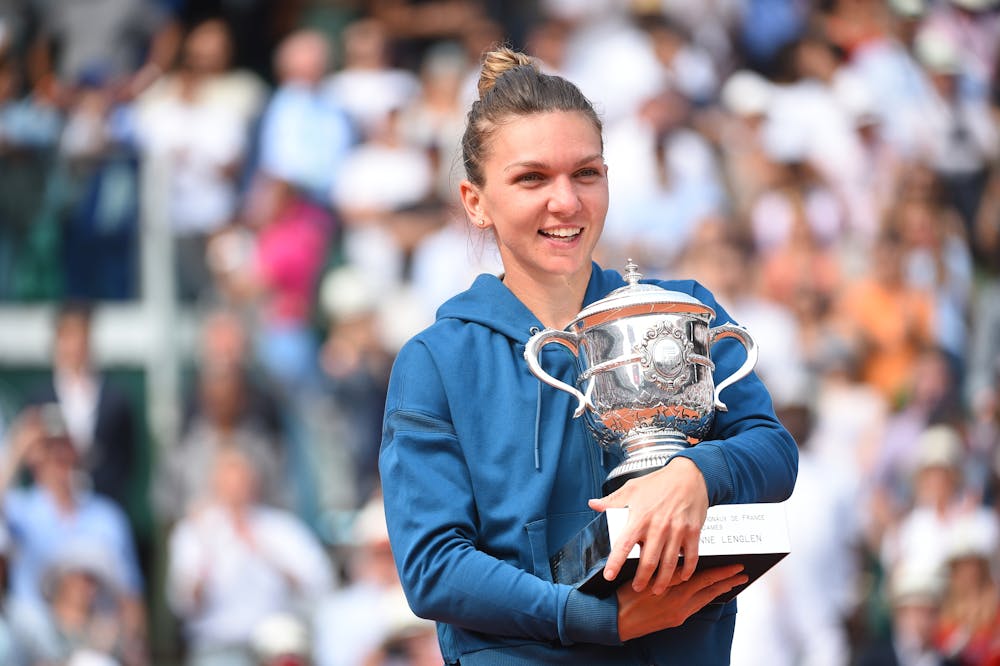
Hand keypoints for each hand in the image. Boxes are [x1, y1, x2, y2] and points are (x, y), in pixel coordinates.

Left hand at [588, 457, 708, 594]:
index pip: (624, 544)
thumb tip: (593, 505)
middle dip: (642, 579)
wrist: (689, 475)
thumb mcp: (632, 488)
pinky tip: (681, 577)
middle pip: (648, 561)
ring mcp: (677, 530)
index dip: (615, 562)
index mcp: (640, 517)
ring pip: (669, 563)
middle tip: (637, 588)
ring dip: (663, 580)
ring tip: (657, 589)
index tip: (609, 576)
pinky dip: (686, 570)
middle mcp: (658, 526)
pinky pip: (691, 556)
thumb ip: (612, 501)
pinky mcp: (693, 532)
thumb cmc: (659, 482)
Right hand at [617, 564, 746, 640]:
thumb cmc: (626, 596)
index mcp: (676, 592)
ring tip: (731, 584)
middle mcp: (682, 605)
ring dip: (719, 590)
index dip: (723, 572)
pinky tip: (708, 595)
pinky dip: (706, 598)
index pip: (706, 578)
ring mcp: (679, 614)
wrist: (615, 621)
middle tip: (742, 575)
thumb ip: (666, 570)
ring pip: (705, 600)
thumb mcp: (646, 577)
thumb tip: (684, 561)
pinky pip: (696, 607)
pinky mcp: (674, 620)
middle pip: (710, 590)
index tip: (737, 566)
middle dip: (728, 582)